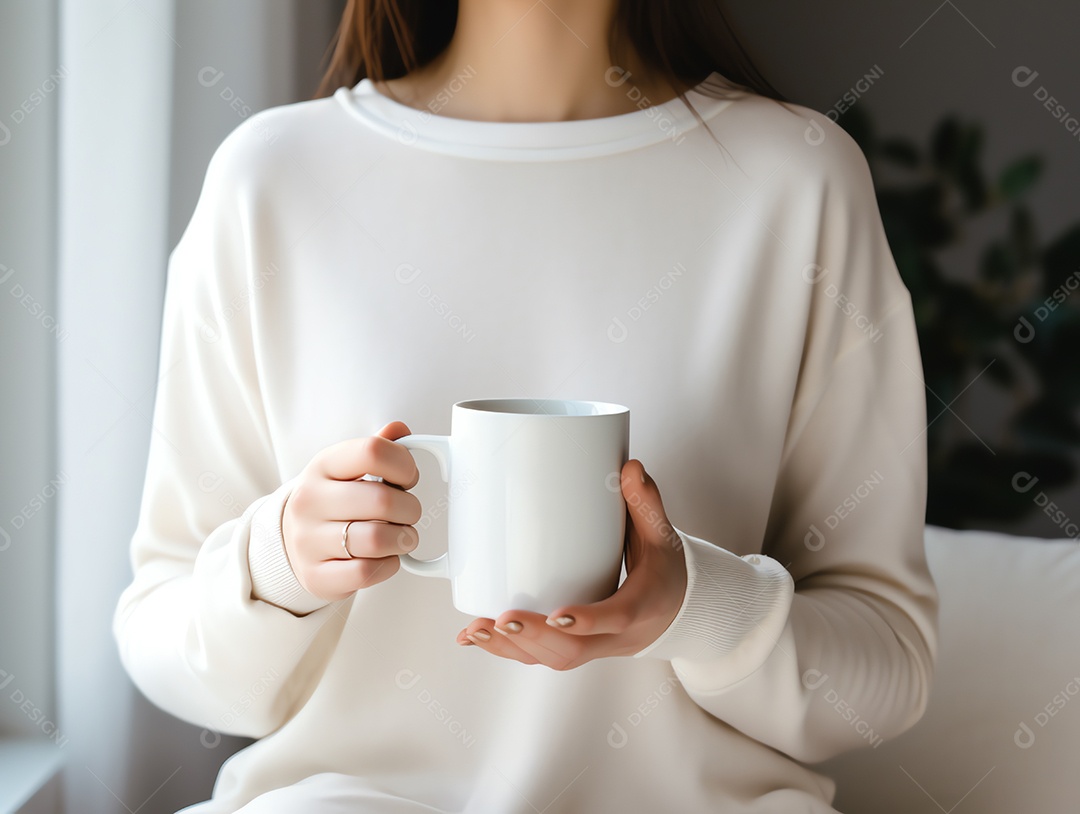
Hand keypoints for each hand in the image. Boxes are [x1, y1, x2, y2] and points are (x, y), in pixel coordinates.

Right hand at [281, 421, 421, 600]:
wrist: (291, 541)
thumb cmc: (331, 501)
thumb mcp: (346, 467)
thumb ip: (377, 448)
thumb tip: (399, 430)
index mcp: (323, 465)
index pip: (372, 452)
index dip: (404, 465)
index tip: (408, 478)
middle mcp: (310, 500)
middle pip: (382, 501)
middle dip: (410, 509)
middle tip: (408, 512)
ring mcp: (309, 540)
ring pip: (378, 540)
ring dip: (403, 539)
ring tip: (399, 535)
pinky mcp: (315, 575)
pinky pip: (367, 572)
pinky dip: (388, 565)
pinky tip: (384, 556)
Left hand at [455, 459, 686, 669]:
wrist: (673, 608)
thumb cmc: (663, 568)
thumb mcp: (661, 535)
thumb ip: (645, 503)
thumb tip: (629, 467)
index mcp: (642, 606)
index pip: (616, 618)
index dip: (587, 621)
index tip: (556, 615)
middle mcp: (616, 636)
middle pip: (574, 651)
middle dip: (534, 637)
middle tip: (501, 619)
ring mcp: (594, 646)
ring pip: (553, 659)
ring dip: (512, 649)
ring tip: (476, 630)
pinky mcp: (575, 647)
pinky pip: (540, 658)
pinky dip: (505, 650)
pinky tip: (473, 637)